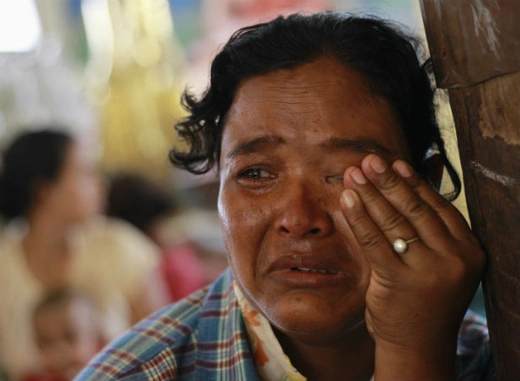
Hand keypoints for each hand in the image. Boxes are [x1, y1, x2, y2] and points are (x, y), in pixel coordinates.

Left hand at [340, 154, 484, 379]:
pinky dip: (358, 216)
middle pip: (415, 209)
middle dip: (388, 181)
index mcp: (470, 250)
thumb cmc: (425, 300)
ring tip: (354, 173)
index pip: (437, 206)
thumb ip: (428, 232)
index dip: (412, 182)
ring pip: (394, 221)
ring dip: (370, 193)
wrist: (419, 346)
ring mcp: (429, 270)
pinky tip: (347, 199)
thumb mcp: (438, 264)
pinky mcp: (400, 281)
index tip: (394, 163)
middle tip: (369, 160)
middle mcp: (455, 258)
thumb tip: (403, 187)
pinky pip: (374, 240)